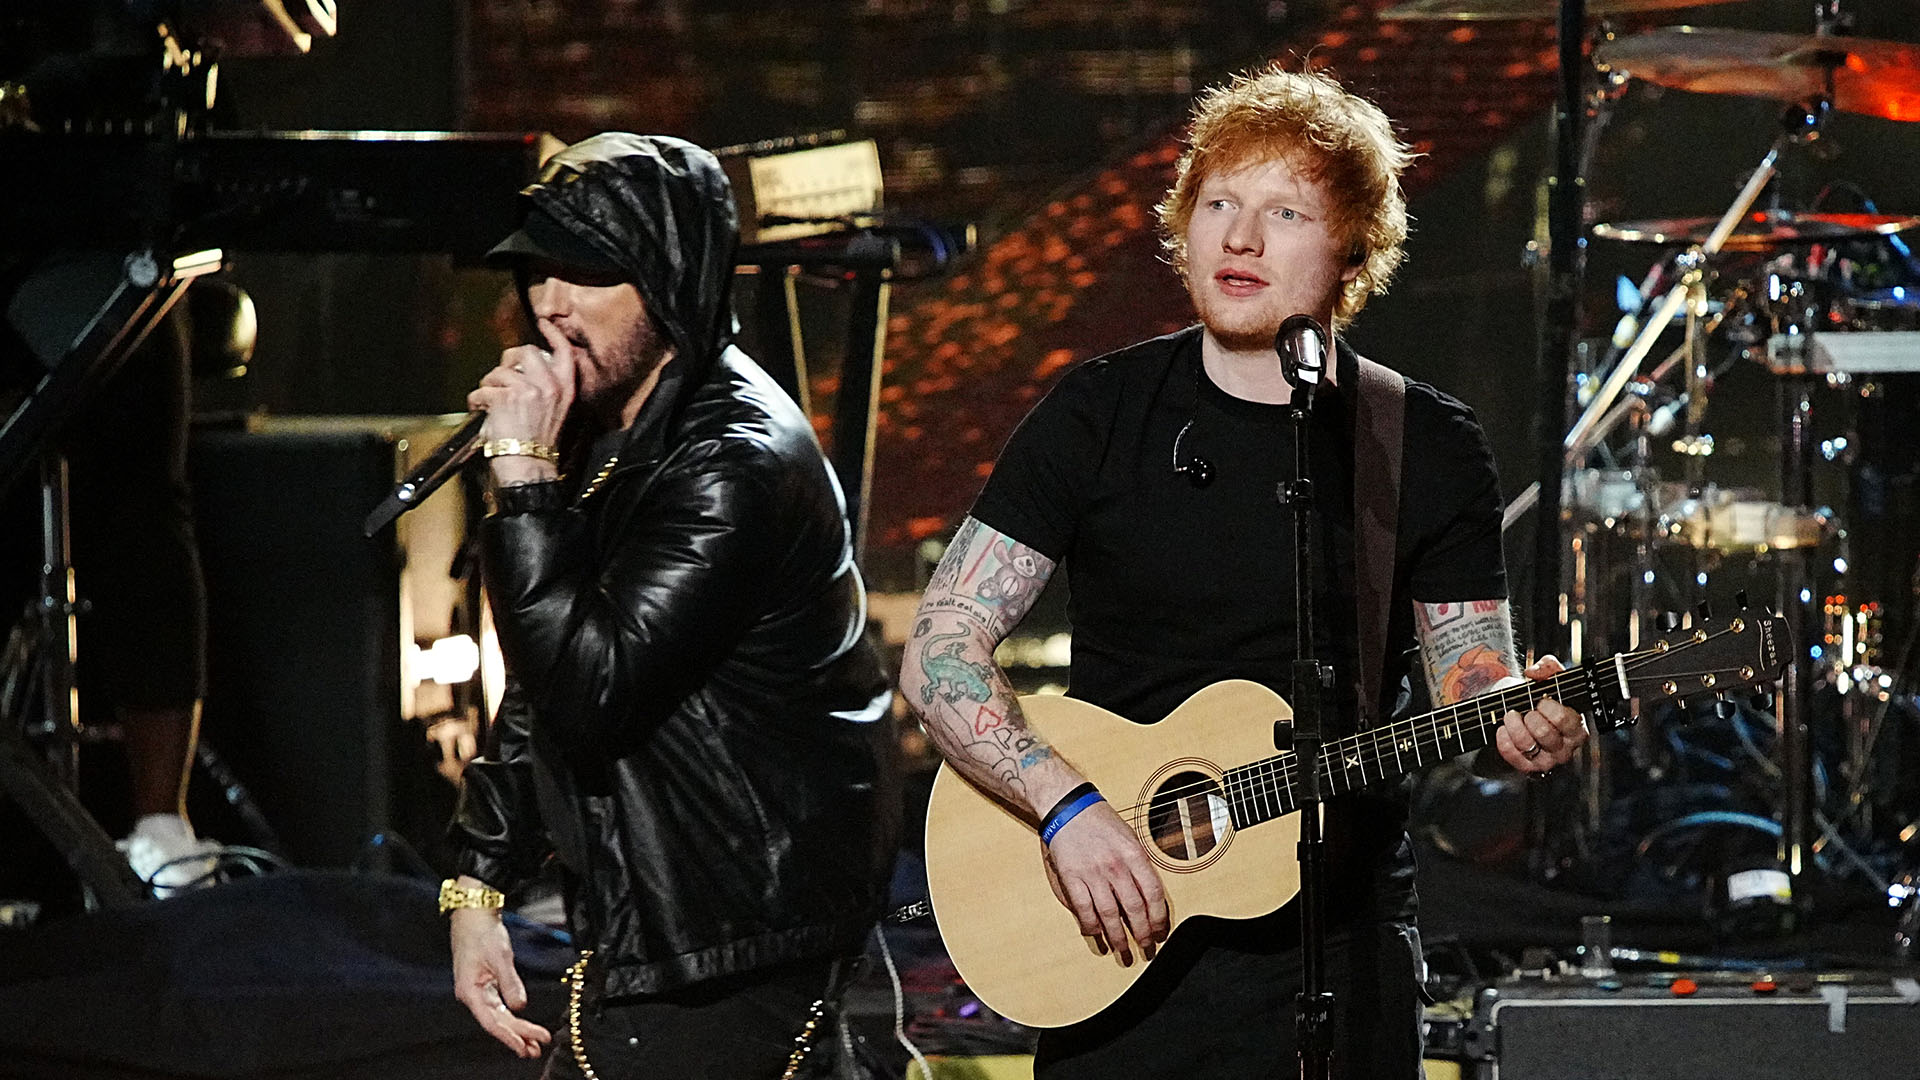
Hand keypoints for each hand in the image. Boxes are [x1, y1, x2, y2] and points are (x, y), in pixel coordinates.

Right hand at [449, 884, 550, 1058]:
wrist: (473, 914)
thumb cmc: (482, 932)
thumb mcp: (500, 956)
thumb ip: (510, 983)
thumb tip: (519, 1006)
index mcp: (470, 991)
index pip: (492, 1022)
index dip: (511, 1035)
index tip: (528, 1044)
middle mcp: (471, 995)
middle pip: (496, 1022)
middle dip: (517, 1037)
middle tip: (536, 1049)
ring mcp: (477, 991)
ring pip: (498, 1016)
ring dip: (516, 1030)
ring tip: (532, 1044)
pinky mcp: (484, 985)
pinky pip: (498, 1007)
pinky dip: (511, 1017)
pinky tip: (521, 1025)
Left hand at [467, 322, 579, 484]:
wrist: (530, 467)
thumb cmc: (539, 446)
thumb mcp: (557, 413)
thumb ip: (548, 388)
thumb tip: (525, 369)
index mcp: (565, 389)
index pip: (564, 352)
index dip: (553, 335)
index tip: (544, 324)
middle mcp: (548, 386)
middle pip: (526, 352)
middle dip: (509, 360)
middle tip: (503, 375)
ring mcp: (526, 390)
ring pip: (499, 371)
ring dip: (489, 385)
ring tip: (491, 402)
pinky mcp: (504, 397)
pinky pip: (482, 390)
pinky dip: (477, 401)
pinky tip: (481, 411)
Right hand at [1040, 801, 1169, 964]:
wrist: (1067, 806)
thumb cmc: (1100, 821)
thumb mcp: (1130, 837)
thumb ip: (1139, 866)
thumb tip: (1148, 897)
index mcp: (1134, 855)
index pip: (1153, 894)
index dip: (1159, 918)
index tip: (1160, 932)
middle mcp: (1115, 866)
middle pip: (1134, 909)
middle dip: (1142, 934)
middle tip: (1146, 948)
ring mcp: (1092, 874)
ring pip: (1109, 914)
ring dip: (1118, 937)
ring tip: (1123, 950)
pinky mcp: (1071, 878)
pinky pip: (1084, 909)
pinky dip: (1091, 926)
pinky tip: (1096, 935)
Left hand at [1493, 655, 1587, 773]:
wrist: (1515, 714)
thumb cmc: (1536, 698)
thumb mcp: (1547, 678)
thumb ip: (1548, 666)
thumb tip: (1534, 672)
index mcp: (1577, 727)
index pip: (1568, 721)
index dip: (1550, 708)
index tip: (1540, 700)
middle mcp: (1566, 748)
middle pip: (1546, 734)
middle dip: (1529, 716)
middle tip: (1525, 709)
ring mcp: (1547, 761)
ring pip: (1528, 745)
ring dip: (1513, 725)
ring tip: (1510, 715)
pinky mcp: (1528, 769)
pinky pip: (1513, 756)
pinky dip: (1504, 739)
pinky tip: (1502, 729)